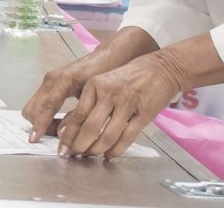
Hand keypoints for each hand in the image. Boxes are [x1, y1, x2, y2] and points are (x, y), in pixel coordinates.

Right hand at [20, 46, 128, 140]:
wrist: (107, 57)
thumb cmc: (103, 75)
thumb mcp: (93, 97)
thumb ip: (78, 114)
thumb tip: (65, 134)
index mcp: (63, 81)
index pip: (46, 106)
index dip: (40, 124)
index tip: (35, 140)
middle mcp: (51, 79)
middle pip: (32, 109)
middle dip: (39, 126)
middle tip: (58, 138)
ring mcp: (48, 80)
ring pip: (33, 107)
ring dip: (40, 121)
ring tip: (60, 132)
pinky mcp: (49, 83)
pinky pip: (38, 103)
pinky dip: (43, 115)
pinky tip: (58, 122)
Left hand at [53, 53, 181, 159]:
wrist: (161, 68)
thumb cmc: (128, 77)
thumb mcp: (104, 83)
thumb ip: (88, 103)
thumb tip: (68, 127)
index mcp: (95, 85)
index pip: (77, 114)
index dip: (68, 135)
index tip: (62, 148)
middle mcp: (109, 93)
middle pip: (90, 127)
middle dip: (79, 146)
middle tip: (74, 155)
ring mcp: (127, 103)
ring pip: (107, 135)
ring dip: (97, 149)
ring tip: (91, 156)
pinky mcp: (144, 113)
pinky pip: (127, 137)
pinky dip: (116, 150)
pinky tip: (109, 155)